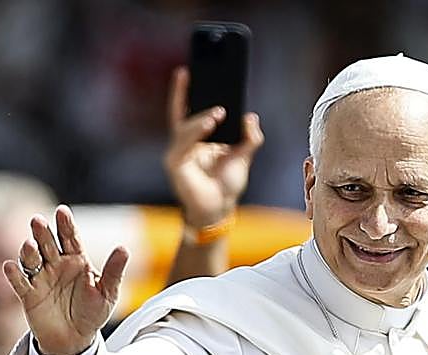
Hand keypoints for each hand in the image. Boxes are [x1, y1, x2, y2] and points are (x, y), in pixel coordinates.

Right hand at [3, 205, 128, 354]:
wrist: (76, 339)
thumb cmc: (93, 312)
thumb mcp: (108, 293)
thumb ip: (114, 271)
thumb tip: (124, 248)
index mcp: (76, 259)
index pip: (70, 238)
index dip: (65, 225)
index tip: (62, 212)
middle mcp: (56, 264)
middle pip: (47, 244)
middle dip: (42, 232)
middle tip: (38, 221)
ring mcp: (41, 278)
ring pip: (31, 260)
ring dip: (28, 252)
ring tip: (29, 246)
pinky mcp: (29, 295)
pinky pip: (20, 283)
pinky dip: (14, 275)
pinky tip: (10, 267)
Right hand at [164, 66, 263, 228]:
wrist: (219, 210)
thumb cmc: (226, 184)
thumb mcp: (243, 156)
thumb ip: (250, 138)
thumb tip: (251, 117)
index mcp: (195, 139)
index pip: (186, 109)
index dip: (183, 91)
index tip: (185, 71)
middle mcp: (183, 144)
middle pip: (182, 114)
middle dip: (189, 97)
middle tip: (205, 83)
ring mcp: (177, 154)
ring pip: (186, 128)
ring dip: (201, 119)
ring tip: (218, 112)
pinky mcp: (175, 165)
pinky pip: (184, 144)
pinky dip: (196, 132)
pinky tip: (209, 123)